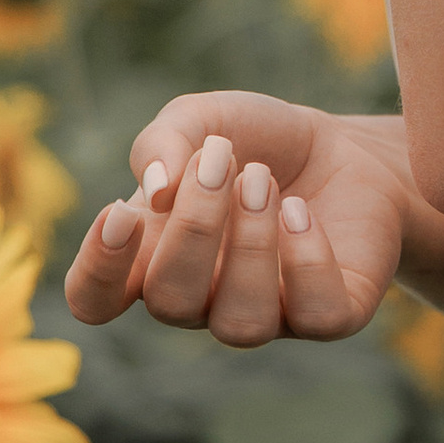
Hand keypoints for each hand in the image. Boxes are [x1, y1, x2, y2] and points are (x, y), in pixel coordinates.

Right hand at [61, 93, 442, 348]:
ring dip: (250, 246)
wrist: (348, 146)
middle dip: (194, 227)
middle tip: (220, 158)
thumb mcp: (203, 118)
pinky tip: (301, 211)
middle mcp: (201, 300)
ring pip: (241, 323)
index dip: (96, 270)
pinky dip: (307, 261)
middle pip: (171, 303)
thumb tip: (156, 189)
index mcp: (152, 259)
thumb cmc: (259, 140)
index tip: (121, 211)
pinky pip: (313, 318)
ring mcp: (264, 316)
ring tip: (263, 180)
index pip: (95, 300)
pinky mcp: (327, 315)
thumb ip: (163, 140)